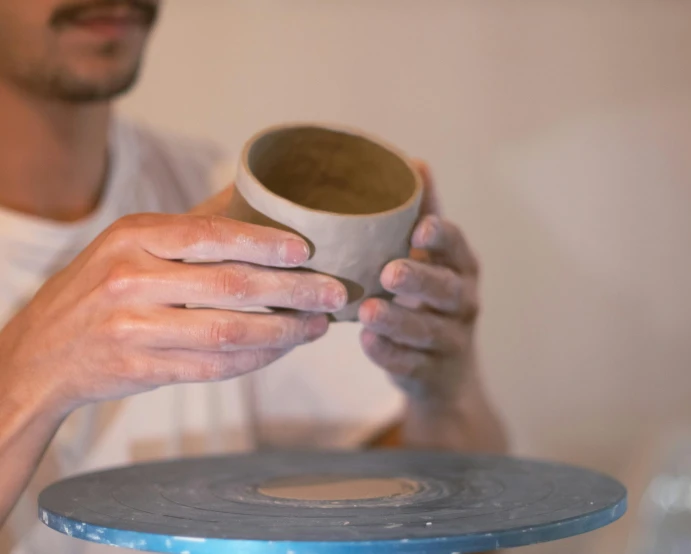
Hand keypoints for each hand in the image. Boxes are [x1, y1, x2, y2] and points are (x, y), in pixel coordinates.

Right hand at [0, 188, 346, 415]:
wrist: (38, 356)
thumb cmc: (98, 291)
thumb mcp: (128, 244)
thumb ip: (188, 226)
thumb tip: (252, 194)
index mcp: (132, 237)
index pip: (211, 234)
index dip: (265, 243)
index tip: (306, 250)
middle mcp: (130, 280)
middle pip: (231, 285)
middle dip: (293, 291)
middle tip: (333, 293)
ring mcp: (133, 329)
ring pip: (228, 332)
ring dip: (283, 331)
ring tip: (316, 326)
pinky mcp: (140, 370)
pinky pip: (212, 368)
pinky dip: (254, 361)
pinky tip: (281, 351)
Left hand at [359, 162, 479, 402]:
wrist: (444, 374)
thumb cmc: (430, 300)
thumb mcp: (433, 258)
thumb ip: (424, 215)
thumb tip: (416, 162)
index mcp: (461, 268)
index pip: (457, 248)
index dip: (442, 237)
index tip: (420, 228)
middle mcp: (463, 303)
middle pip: (447, 291)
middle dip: (420, 280)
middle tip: (389, 272)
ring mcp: (450, 342)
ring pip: (428, 331)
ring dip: (398, 321)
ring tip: (368, 311)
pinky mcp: (431, 373)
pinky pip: (411, 364)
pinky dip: (389, 354)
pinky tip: (366, 342)